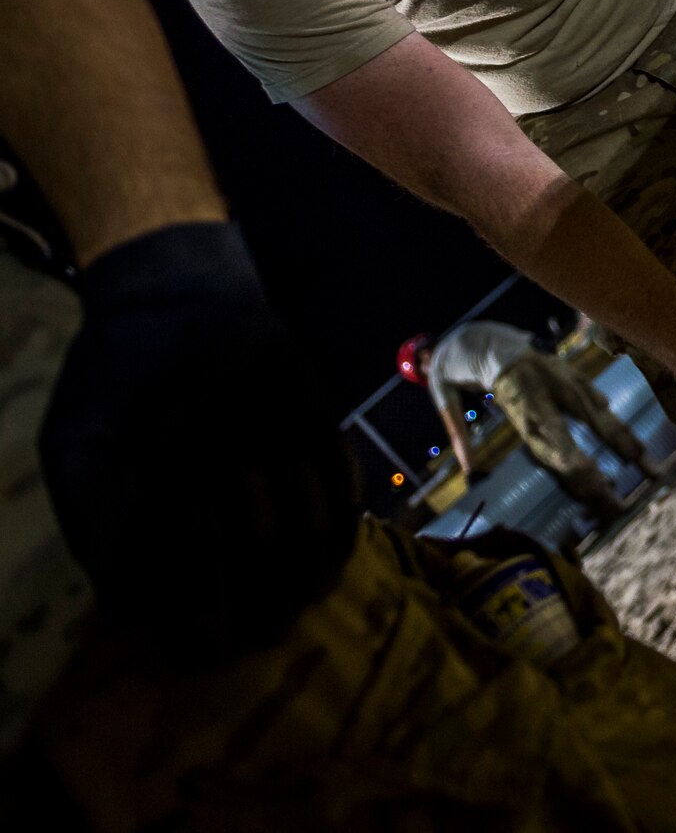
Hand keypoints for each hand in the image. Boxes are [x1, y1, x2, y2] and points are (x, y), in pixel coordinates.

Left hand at [38, 222, 359, 657]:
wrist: (180, 280)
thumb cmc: (118, 373)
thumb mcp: (76, 438)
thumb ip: (100, 517)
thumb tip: (133, 602)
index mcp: (161, 434)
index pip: (188, 545)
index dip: (199, 607)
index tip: (201, 652)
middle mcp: (232, 420)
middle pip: (259, 536)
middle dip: (260, 601)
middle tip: (250, 643)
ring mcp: (282, 407)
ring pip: (311, 510)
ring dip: (306, 577)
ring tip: (290, 616)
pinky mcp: (318, 400)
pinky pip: (342, 478)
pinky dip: (341, 528)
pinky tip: (327, 566)